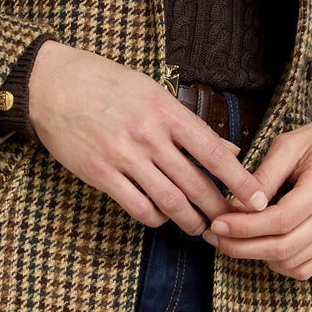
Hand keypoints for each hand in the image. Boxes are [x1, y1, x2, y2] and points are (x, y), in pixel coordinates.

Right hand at [25, 42, 268, 232]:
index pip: (213, 151)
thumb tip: (229, 150)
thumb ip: (190, 124)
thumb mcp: (153, 92)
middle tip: (232, 222)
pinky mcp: (101, 174)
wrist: (53, 85)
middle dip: (219, 209)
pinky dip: (155, 218)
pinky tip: (161, 217)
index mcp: (166, 111)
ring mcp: (124, 156)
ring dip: (189, 221)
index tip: (258, 198)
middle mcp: (148, 135)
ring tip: (199, 228)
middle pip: (195, 184)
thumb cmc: (106, 84)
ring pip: (170, 202)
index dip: (240, 179)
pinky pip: (138, 207)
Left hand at [205, 113, 311, 279]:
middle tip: (216, 237)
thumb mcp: (293, 143)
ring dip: (257, 257)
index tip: (218, 224)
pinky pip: (305, 269)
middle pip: (283, 247)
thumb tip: (239, 204)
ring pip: (292, 262)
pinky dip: (279, 265)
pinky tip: (263, 249)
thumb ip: (265, 174)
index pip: (280, 220)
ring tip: (233, 241)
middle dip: (242, 247)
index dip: (245, 227)